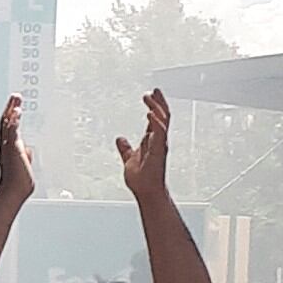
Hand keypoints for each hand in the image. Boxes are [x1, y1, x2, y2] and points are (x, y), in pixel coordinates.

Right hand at [0, 94, 33, 204]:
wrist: (13, 192)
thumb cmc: (18, 183)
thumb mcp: (23, 164)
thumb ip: (25, 155)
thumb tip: (29, 150)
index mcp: (8, 148)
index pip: (8, 128)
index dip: (11, 116)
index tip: (14, 106)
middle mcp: (6, 145)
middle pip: (6, 122)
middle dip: (11, 108)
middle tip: (15, 96)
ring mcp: (8, 146)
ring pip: (8, 123)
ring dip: (12, 110)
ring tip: (16, 99)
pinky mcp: (12, 148)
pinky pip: (12, 130)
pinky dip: (13, 120)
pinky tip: (16, 111)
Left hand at [114, 89, 176, 208]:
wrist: (145, 192)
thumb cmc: (142, 179)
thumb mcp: (129, 158)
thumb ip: (125, 148)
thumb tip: (120, 139)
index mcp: (152, 141)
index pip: (156, 119)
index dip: (154, 105)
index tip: (151, 94)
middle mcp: (158, 141)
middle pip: (163, 116)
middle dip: (159, 102)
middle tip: (154, 90)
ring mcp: (159, 145)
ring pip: (162, 121)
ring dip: (156, 107)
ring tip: (149, 97)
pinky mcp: (158, 151)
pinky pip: (159, 133)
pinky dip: (156, 122)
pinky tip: (151, 113)